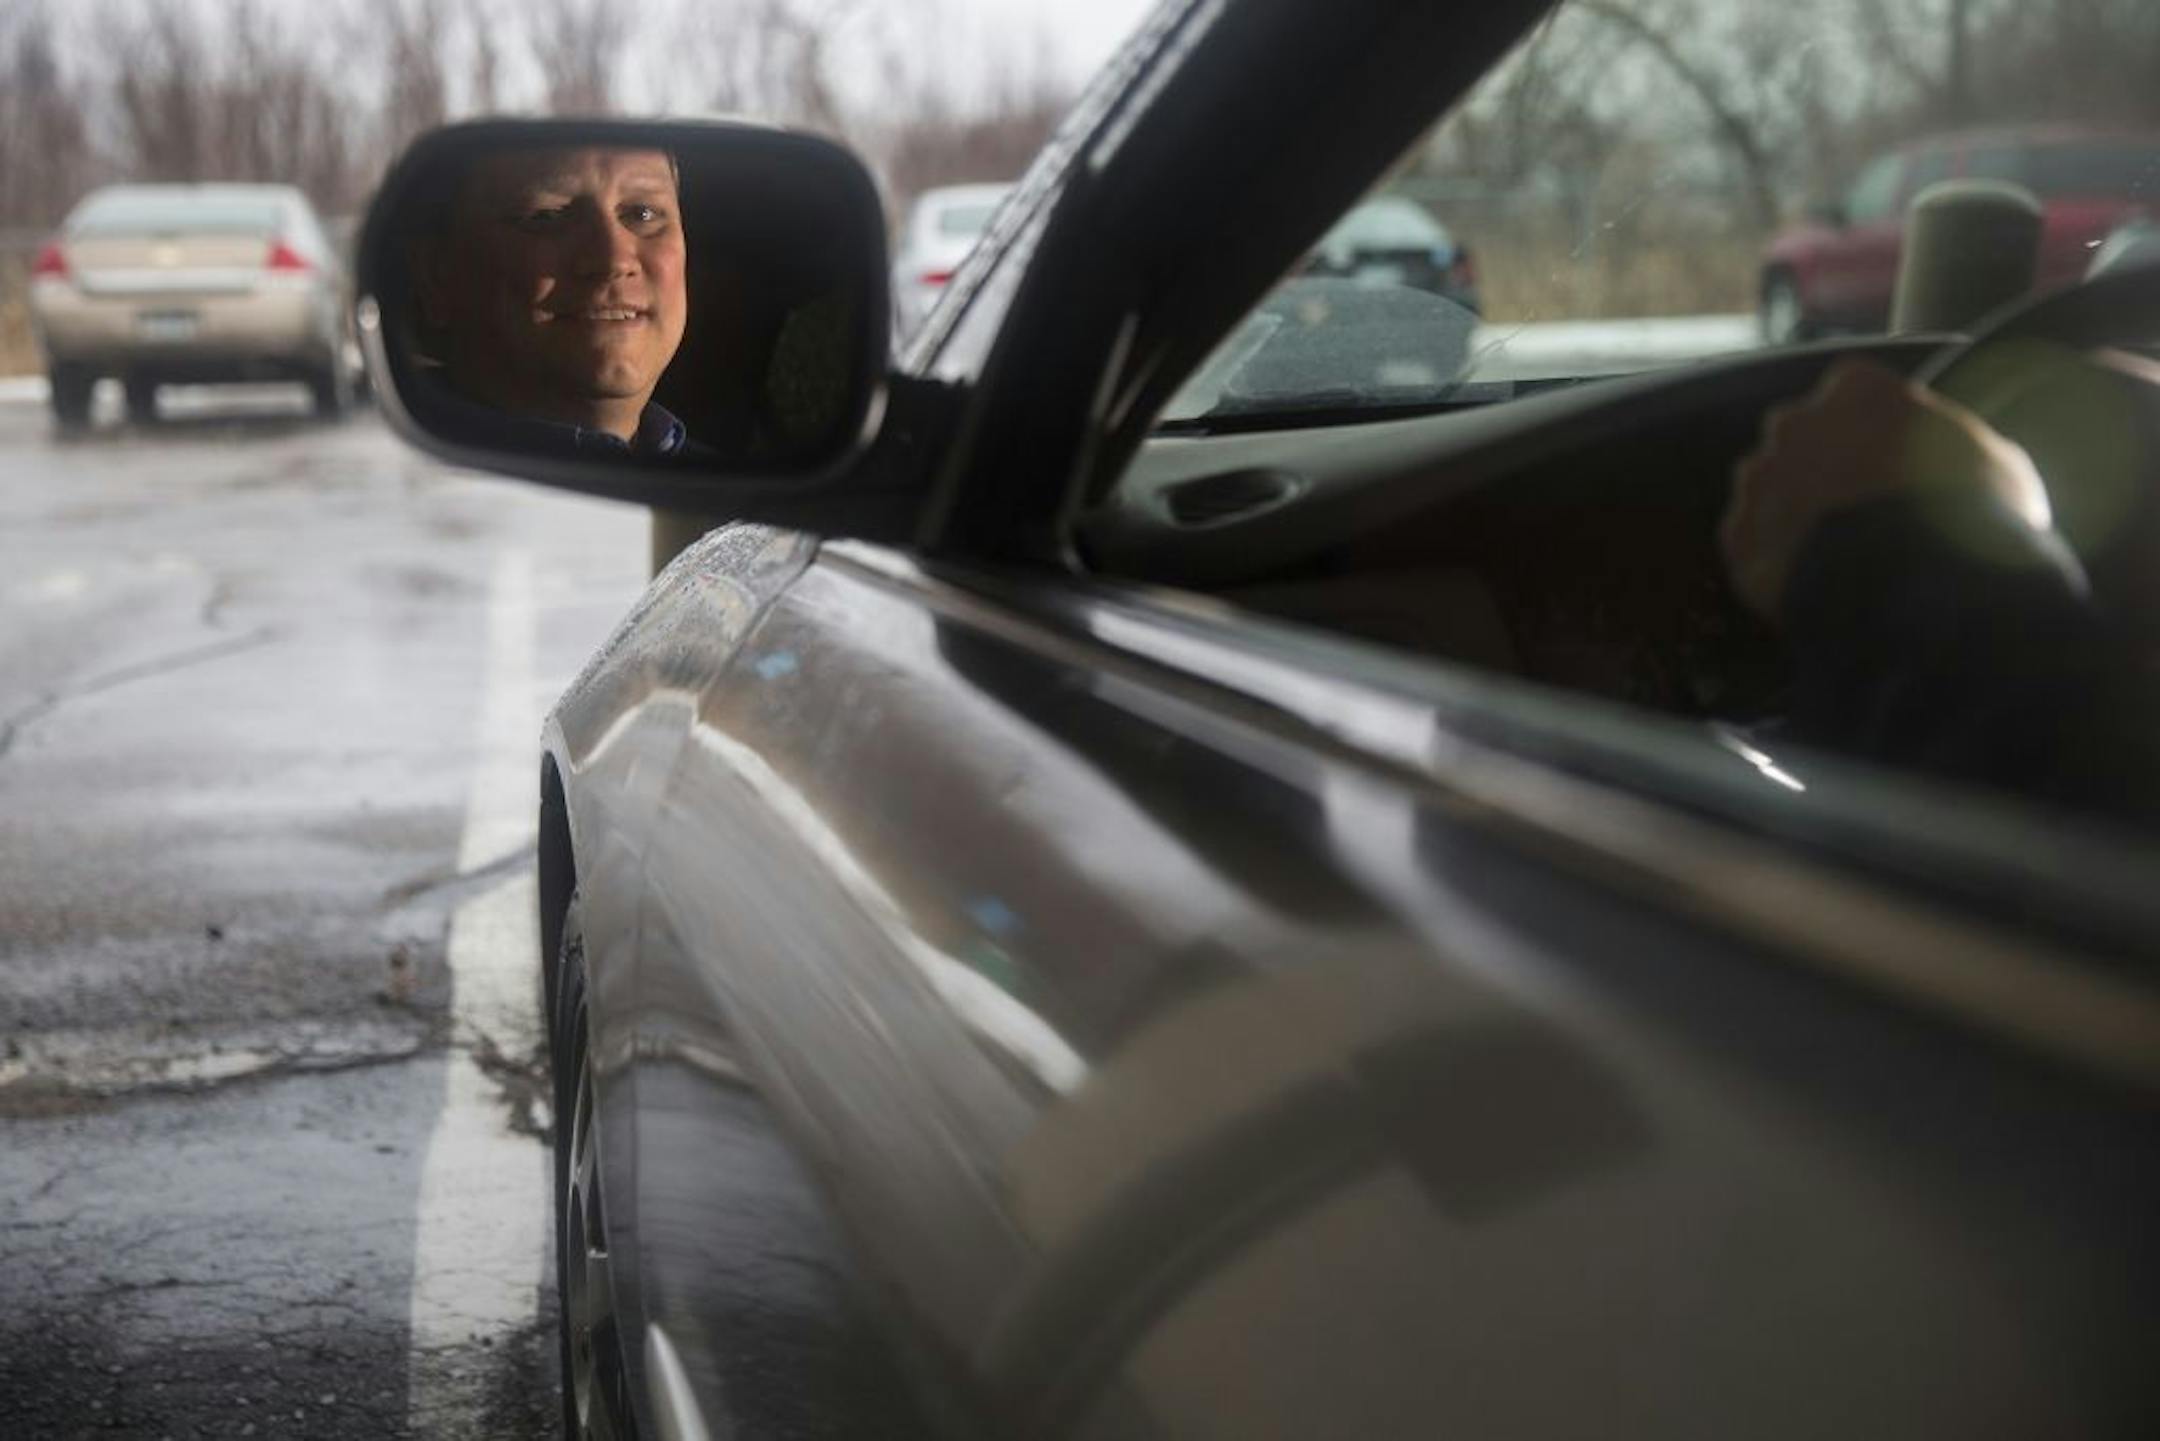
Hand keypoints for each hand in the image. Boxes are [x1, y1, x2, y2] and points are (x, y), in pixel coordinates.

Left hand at [1720, 358, 2052, 620]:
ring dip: (1795, 516)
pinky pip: (1754, 545)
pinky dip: (1776, 563)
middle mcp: (1794, 423)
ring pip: (1771, 491)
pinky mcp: (1737, 539)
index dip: (1872, 432)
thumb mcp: (1998, 463)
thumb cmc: (1972, 516)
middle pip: (1802, 438)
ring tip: (1841, 558)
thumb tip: (1961, 459)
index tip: (1891, 463)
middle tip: (1865, 514)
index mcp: (1857, 387)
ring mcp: (1758, 480)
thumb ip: (1957, 445)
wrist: (1916, 592)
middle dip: (1824, 469)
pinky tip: (1816, 585)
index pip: (1854, 393)